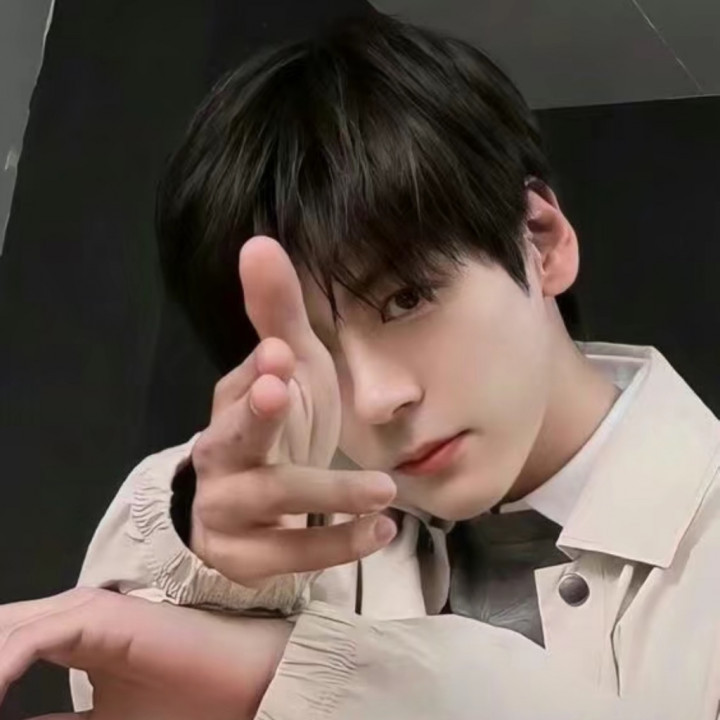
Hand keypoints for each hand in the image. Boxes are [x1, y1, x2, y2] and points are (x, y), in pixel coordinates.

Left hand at [0, 588, 289, 719]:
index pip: (4, 652)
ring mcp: (85, 610)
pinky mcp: (100, 614)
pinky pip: (30, 641)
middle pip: (1, 633)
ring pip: (6, 632)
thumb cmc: (191, 701)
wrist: (249, 679)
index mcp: (73, 639)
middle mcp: (74, 616)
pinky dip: (3, 669)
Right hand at [189, 236, 397, 585]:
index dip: (257, 370)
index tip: (282, 354)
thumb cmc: (280, 426)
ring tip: (383, 489)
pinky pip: (289, 556)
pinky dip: (337, 544)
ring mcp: (228, 510)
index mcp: (232, 404)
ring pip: (268, 502)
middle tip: (282, 388)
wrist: (254, 508)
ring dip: (325, 493)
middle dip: (256, 417)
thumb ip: (276, 312)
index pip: (238, 384)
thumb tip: (258, 242)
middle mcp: (221, 454)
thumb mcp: (289, 368)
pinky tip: (382, 529)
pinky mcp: (246, 557)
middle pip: (230, 439)